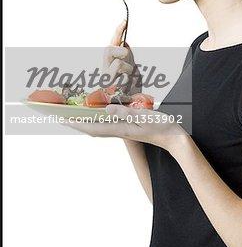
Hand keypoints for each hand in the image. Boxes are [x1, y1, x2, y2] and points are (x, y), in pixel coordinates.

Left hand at [63, 104, 188, 151]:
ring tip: (74, 114)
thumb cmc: (162, 127)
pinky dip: (98, 119)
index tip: (61, 118)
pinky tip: (98, 114)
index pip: (93, 126)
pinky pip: (108, 123)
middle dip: (76, 122)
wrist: (175, 139)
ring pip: (99, 126)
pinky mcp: (129, 127)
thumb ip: (125, 112)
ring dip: (85, 121)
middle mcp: (119, 130)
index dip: (76, 122)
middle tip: (61, 115)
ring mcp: (124, 130)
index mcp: (121, 129)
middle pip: (92, 128)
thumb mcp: (145, 117)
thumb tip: (106, 108)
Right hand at [102, 19, 141, 93]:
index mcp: (109, 63)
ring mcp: (106, 78)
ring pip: (118, 63)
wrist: (128, 103)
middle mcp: (105, 69)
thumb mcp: (130, 68)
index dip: (118, 31)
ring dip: (128, 69)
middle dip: (121, 52)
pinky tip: (126, 87)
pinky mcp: (109, 88)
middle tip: (127, 62)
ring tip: (128, 78)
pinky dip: (127, 81)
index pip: (112, 43)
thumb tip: (125, 42)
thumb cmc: (129, 86)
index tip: (125, 20)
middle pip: (108, 49)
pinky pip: (122, 79)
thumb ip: (126, 56)